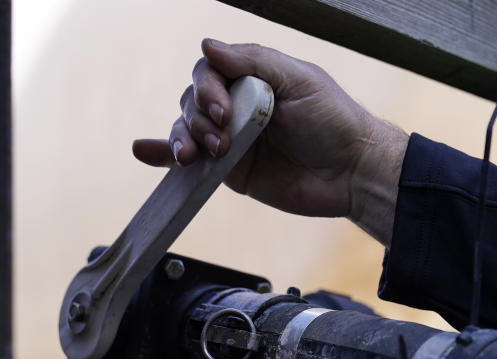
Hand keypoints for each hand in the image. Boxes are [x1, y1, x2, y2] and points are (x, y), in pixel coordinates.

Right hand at [132, 39, 407, 245]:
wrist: (352, 174)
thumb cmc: (334, 121)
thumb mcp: (300, 80)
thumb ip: (254, 62)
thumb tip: (207, 45)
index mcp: (254, 79)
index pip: (210, 71)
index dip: (207, 88)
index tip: (222, 111)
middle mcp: (238, 107)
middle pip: (193, 99)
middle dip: (198, 117)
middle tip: (221, 139)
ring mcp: (232, 141)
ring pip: (188, 128)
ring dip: (183, 137)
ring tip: (193, 154)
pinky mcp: (231, 173)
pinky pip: (191, 162)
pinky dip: (162, 154)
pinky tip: (144, 151)